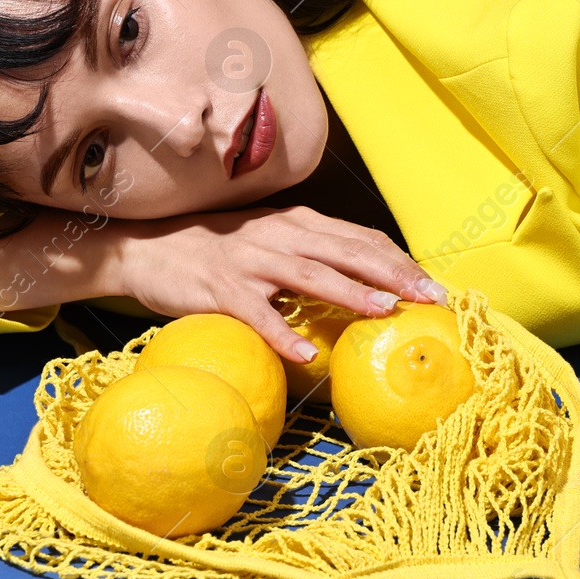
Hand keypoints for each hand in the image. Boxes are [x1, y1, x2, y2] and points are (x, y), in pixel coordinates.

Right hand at [113, 204, 446, 362]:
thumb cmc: (217, 250)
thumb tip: (364, 282)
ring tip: (385, 312)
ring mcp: (251, 260)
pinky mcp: (222, 288)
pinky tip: (307, 355)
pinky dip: (283, 334)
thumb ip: (312, 254)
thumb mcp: (272, 242)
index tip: (433, 285)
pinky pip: (258, 313)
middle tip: (429, 298)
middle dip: (394, 274)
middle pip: (347, 251)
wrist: (147, 248)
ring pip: (311, 274)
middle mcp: (280, 235)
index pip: (360, 238)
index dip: (399, 260)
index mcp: (298, 223)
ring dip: (351, 293)